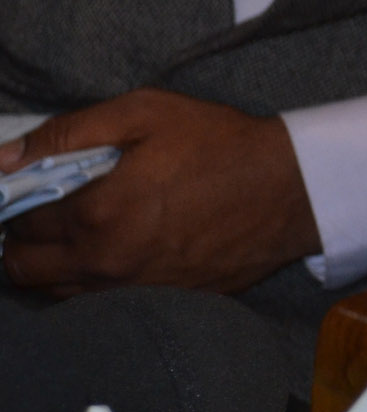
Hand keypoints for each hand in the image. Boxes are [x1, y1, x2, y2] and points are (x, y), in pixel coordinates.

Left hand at [0, 89, 319, 295]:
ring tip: (79, 230)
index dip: (18, 202)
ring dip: (51, 264)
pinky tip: (119, 247)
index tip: (31, 188)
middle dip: (22, 241)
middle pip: (24, 270)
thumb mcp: (146, 113)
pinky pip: (102, 302)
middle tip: (45, 212)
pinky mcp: (162, 302)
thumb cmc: (220, 144)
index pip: (20, 224)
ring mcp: (134, 291)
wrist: (290, 189)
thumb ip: (69, 132)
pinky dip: (94, 280)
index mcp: (96, 216)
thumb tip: (5, 156)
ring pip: (57, 293)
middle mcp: (106, 264)